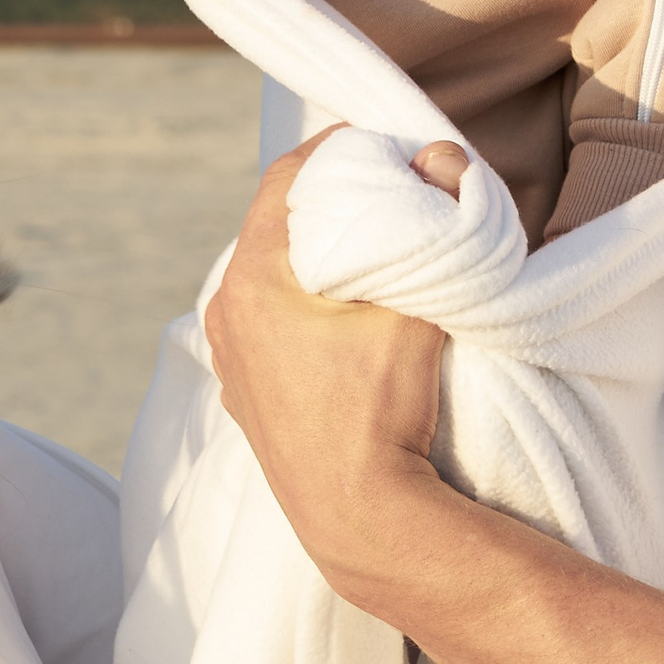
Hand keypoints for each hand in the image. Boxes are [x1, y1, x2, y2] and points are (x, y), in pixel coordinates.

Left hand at [203, 137, 460, 603]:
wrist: (359, 517)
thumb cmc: (382, 411)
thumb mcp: (415, 306)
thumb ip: (425, 225)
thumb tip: (438, 156)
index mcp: (252, 276)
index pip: (289, 177)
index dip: (342, 150)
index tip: (389, 147)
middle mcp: (226, 310)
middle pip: (278, 223)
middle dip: (335, 200)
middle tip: (394, 193)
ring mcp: (231, 356)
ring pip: (274, 274)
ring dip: (319, 253)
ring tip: (378, 252)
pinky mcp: (246, 392)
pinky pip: (272, 320)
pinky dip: (307, 300)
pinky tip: (350, 313)